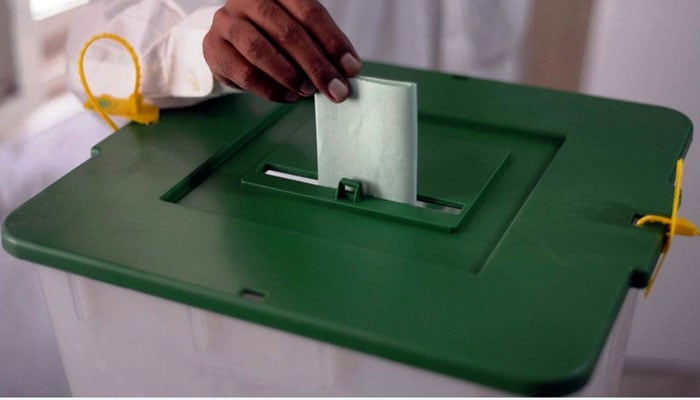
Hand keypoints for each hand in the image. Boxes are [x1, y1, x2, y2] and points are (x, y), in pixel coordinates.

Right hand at [203, 0, 361, 102]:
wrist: (229, 41)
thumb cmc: (271, 35)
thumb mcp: (297, 29)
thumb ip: (320, 44)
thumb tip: (346, 70)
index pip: (310, 12)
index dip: (333, 41)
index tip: (351, 68)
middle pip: (288, 32)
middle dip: (317, 65)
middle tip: (336, 89)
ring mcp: (227, 22)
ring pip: (261, 51)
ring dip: (291, 76)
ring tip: (309, 91)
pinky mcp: (214, 48)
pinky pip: (245, 73)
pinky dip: (271, 89)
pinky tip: (289, 96)